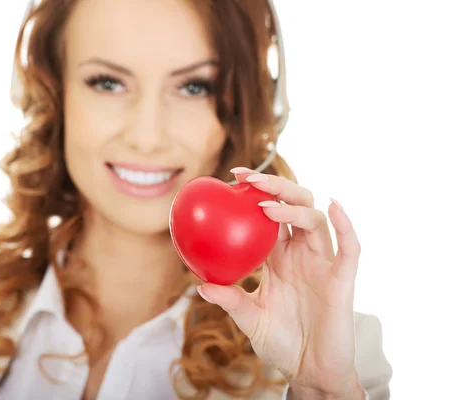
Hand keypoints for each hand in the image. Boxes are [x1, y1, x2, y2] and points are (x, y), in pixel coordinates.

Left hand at [196, 167, 364, 397]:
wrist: (309, 371)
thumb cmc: (280, 342)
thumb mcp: (249, 318)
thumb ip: (230, 299)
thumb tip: (199, 284)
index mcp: (279, 258)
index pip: (269, 216)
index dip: (256, 193)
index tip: (233, 176)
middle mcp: (301, 254)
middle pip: (294, 207)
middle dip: (275, 187)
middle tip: (248, 178)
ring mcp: (323, 264)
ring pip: (315, 221)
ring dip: (293, 207)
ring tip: (266, 206)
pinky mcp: (342, 279)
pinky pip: (349, 248)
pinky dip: (346, 225)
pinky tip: (333, 206)